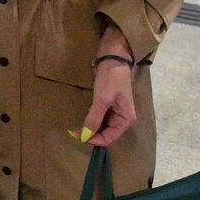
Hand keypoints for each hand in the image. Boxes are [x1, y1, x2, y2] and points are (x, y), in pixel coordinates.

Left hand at [72, 25, 135, 146]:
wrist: (113, 59)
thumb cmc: (111, 79)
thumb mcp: (102, 99)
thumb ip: (94, 118)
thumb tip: (85, 135)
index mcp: (126, 120)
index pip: (109, 138)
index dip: (94, 140)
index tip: (79, 136)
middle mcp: (122, 119)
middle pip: (105, 134)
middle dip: (90, 135)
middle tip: (73, 132)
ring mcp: (115, 113)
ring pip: (101, 127)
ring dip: (89, 128)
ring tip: (75, 128)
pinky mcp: (108, 106)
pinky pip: (99, 118)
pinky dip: (91, 121)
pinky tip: (82, 120)